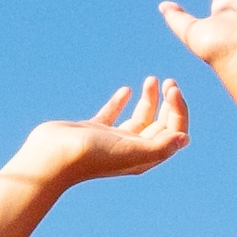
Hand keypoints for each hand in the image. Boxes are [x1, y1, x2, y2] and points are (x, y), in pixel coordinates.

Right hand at [36, 75, 195, 183]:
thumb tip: (185, 139)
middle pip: (160, 125)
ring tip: (151, 79)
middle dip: (168, 103)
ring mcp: (112, 140)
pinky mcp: (93, 131)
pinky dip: (121, 102)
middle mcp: (131, 150)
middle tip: (168, 81)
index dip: (178, 110)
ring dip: (148, 99)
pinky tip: (126, 90)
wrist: (51, 157)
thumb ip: (159, 147)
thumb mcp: (131, 152)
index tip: (171, 89)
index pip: (173, 132)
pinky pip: (112, 114)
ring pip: (139, 118)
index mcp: (144, 157)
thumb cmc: (91, 156)